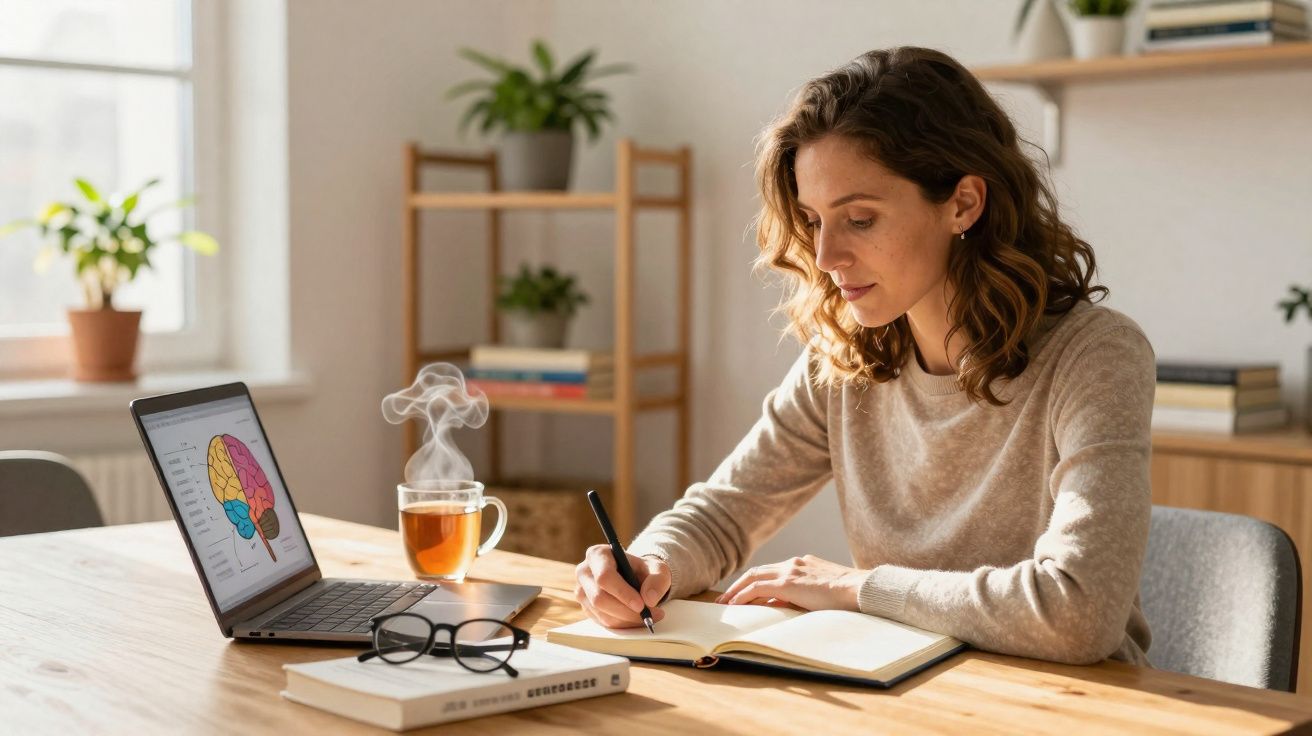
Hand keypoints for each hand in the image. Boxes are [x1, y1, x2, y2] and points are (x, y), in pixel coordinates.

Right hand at [574, 545, 670, 628]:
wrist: (634, 577)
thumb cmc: (642, 570)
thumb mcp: (657, 569)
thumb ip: (658, 580)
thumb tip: (649, 599)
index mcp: (598, 555)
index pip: (604, 576)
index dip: (622, 593)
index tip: (641, 605)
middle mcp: (584, 572)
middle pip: (599, 598)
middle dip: (626, 611)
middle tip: (648, 616)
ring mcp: (582, 591)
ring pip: (601, 613)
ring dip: (626, 620)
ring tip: (648, 617)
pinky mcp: (586, 607)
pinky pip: (602, 622)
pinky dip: (622, 624)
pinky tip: (635, 618)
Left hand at [713, 555, 865, 611]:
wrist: (858, 589)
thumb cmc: (847, 596)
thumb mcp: (822, 593)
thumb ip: (803, 596)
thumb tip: (782, 606)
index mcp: (804, 564)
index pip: (773, 571)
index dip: (757, 582)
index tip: (746, 593)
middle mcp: (794, 563)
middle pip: (759, 571)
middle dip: (740, 584)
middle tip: (727, 598)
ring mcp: (790, 571)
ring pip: (754, 577)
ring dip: (736, 590)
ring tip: (724, 603)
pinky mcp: (787, 582)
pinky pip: (757, 588)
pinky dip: (743, 595)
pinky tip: (734, 605)